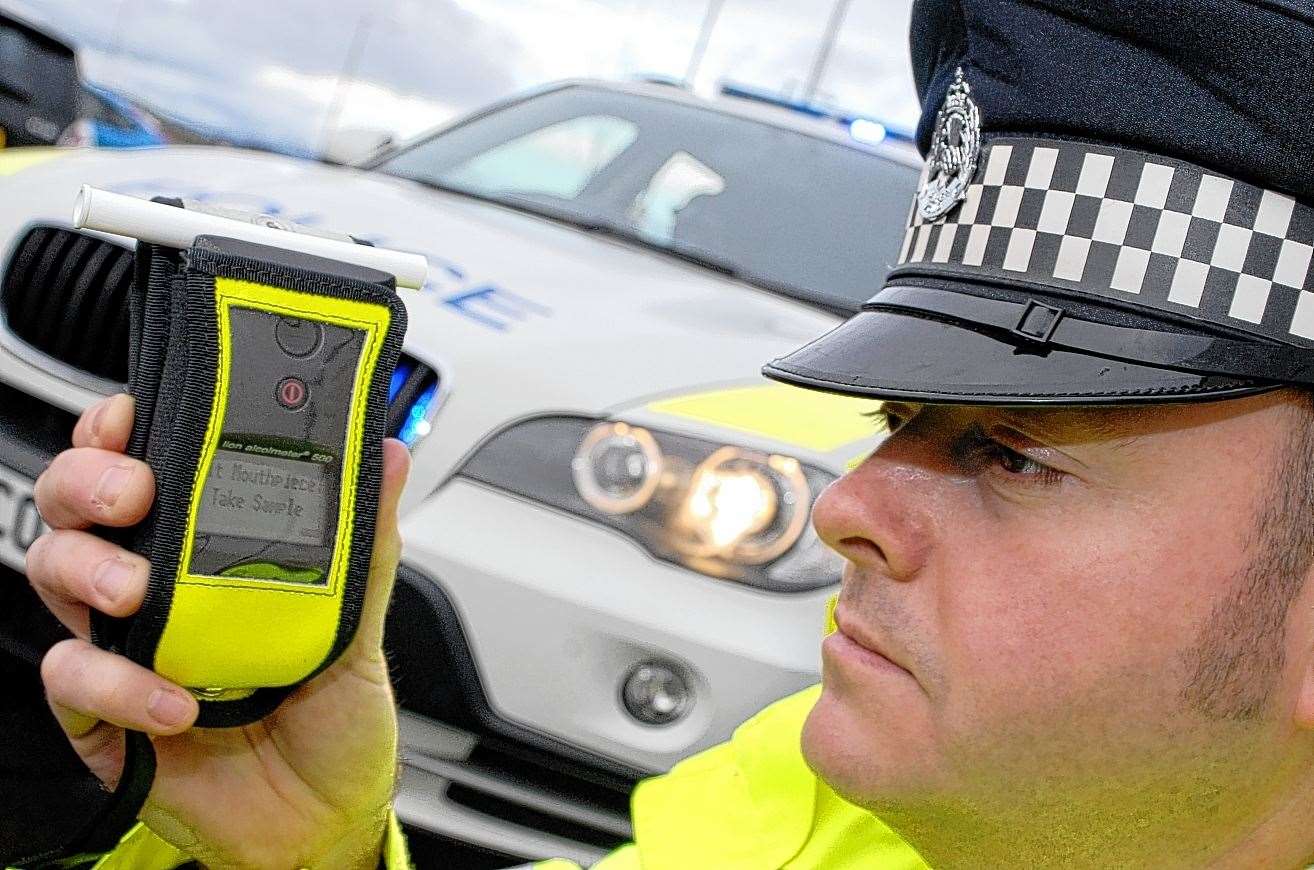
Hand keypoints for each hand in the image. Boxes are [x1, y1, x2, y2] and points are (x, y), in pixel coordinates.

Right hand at [27, 393, 409, 867]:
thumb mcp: (360, 628)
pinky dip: (117, 685)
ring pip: (57, 573)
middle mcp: (158, 590)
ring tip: (140, 593)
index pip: (146, 467)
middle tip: (130, 493)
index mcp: (209, 554)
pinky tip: (175, 703)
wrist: (323, 819)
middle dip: (88, 479)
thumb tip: (389, 457)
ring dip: (90, 570)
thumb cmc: (334, 720)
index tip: (135, 416)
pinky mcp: (105, 715)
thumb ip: (366, 544)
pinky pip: (72, 679)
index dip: (123, 431)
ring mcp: (126, 648)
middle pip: (79, 505)